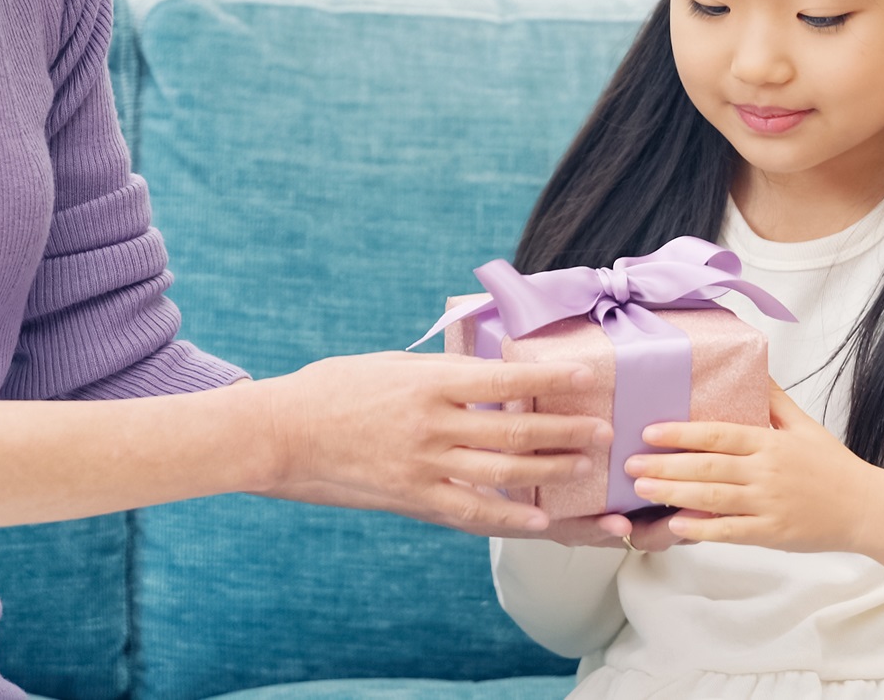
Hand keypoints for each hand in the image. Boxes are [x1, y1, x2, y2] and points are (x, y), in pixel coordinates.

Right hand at [258, 352, 610, 534]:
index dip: (547, 377)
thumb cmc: (333, 389)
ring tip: (585, 466)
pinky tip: (541, 519)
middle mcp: (431, 423)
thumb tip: (489, 371)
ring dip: (551, 469)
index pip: (501, 377)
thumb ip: (439, 370)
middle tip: (602, 430)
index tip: (583, 375)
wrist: (280, 434)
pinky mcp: (412, 497)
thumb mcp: (390, 365)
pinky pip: (472, 511)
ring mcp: (423, 465)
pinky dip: (510, 517)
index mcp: (427, 381)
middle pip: (515, 428)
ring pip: (503, 470)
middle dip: (565, 429)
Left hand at [624, 383, 883, 585]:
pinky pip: (732, 532)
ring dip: (674, 493)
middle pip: (709, 467)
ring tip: (641, 489)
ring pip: (715, 499)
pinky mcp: (774, 534)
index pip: (719, 434)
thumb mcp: (804, 424)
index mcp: (771, 442)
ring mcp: (770, 504)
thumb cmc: (832, 465)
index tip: (650, 431)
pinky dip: (703, 529)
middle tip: (628, 464)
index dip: (682, 433)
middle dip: (665, 465)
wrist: (869, 508)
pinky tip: (676, 523)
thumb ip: (773, 398)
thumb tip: (753, 364)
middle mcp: (767, 472)